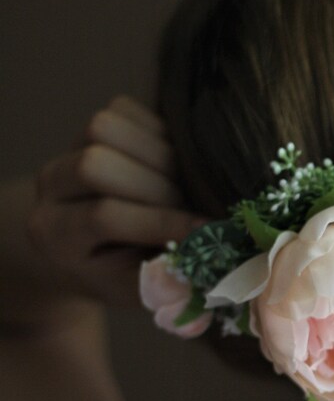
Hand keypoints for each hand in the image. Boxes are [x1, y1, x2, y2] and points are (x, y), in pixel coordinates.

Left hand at [27, 96, 200, 306]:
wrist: (96, 249)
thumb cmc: (122, 275)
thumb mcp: (139, 289)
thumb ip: (166, 278)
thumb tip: (216, 261)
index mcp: (54, 233)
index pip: (103, 216)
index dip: (159, 221)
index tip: (205, 230)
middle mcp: (50, 186)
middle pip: (96, 163)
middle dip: (157, 186)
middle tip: (194, 207)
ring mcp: (67, 149)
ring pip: (104, 128)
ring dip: (157, 154)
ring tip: (184, 184)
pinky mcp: (92, 127)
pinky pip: (124, 110)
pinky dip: (158, 132)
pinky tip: (175, 162)